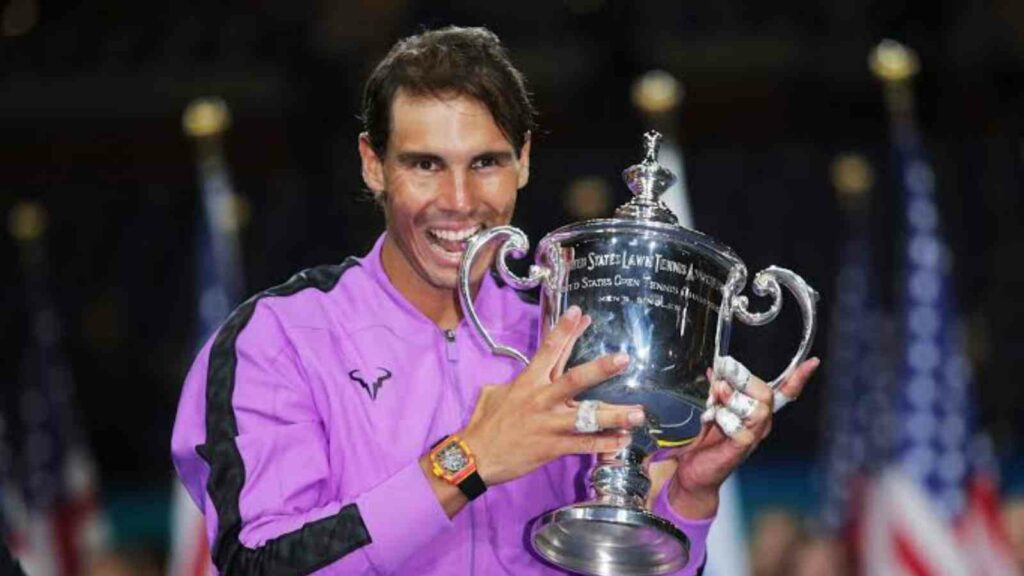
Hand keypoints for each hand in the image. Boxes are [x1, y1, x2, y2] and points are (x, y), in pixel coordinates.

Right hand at [460, 305, 644, 485]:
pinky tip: (623, 441)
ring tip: (638, 413)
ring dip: (615, 415)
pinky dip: (605, 444)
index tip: (580, 313)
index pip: (549, 350)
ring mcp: (549, 424)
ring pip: (587, 417)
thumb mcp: (495, 393)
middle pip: (575, 380)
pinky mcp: (553, 447)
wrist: (475, 457)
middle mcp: (541, 399)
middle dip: (601, 369)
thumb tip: (525, 374)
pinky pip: (584, 445)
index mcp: (528, 382)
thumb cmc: (485, 423)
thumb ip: (516, 382)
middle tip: (624, 360)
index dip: (564, 330)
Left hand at [666, 356, 819, 517]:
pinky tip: (712, 421)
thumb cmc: (707, 440)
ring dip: (728, 401)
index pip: (783, 391)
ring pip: (755, 409)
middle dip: (742, 380)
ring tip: (712, 406)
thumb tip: (716, 369)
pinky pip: (739, 426)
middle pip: (766, 394)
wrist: (696, 470)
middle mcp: (761, 422)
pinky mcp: (743, 446)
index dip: (798, 377)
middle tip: (721, 378)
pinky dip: (722, 419)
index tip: (812, 362)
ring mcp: (754, 435)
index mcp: (757, 409)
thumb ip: (719, 388)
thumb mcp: (712, 406)